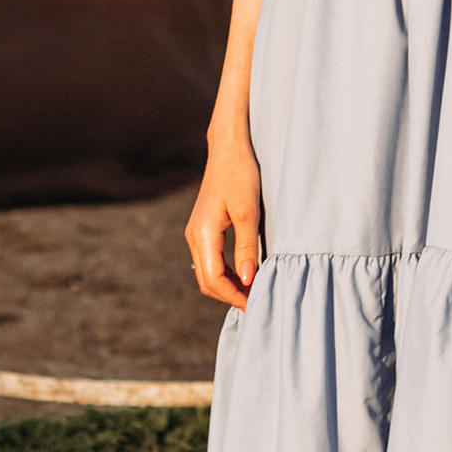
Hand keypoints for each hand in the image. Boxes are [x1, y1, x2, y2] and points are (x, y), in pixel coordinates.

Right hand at [185, 123, 263, 309]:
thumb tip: (248, 281)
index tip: (256, 304)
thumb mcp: (249, 212)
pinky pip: (209, 259)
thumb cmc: (241, 174)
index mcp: (202, 234)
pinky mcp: (202, 227)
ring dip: (228, 285)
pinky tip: (244, 273)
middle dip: (230, 295)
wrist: (229, 147)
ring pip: (207, 271)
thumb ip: (247, 249)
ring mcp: (196, 232)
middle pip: (207, 280)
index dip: (234, 296)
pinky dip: (224, 272)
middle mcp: (193, 236)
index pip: (213, 280)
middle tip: (257, 301)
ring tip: (253, 290)